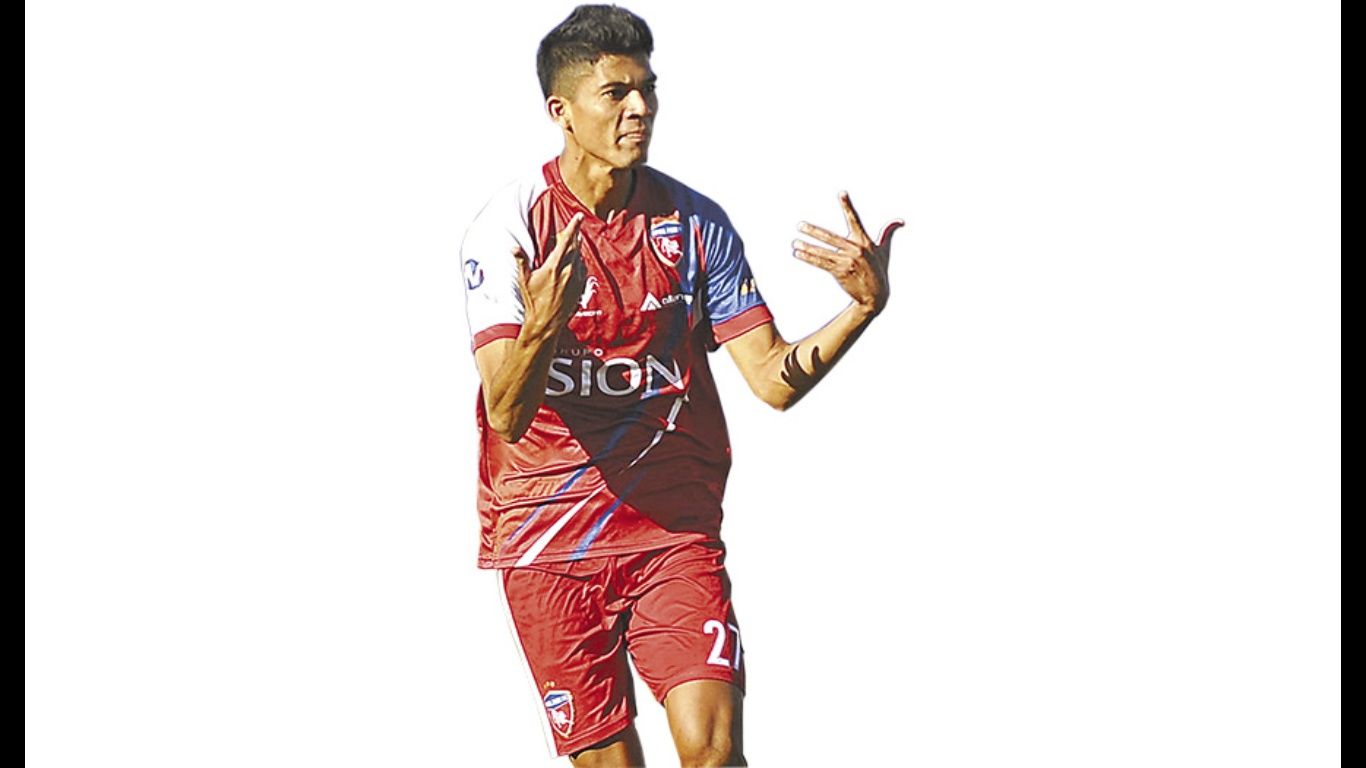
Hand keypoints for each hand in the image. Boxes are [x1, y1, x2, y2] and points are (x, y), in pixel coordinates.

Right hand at [513, 212, 586, 339]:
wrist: (546, 322)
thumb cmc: (533, 301)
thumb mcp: (524, 280)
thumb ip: (521, 261)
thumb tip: (513, 248)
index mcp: (554, 266)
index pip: (566, 241)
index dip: (574, 227)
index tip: (579, 216)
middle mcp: (568, 271)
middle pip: (576, 247)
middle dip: (574, 237)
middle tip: (572, 230)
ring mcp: (576, 280)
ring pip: (580, 258)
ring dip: (576, 250)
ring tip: (570, 248)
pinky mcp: (580, 289)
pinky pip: (583, 270)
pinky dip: (579, 264)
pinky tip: (573, 265)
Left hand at [792, 191, 903, 315]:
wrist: (876, 296)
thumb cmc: (879, 271)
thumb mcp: (885, 251)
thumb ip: (889, 233)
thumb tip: (900, 221)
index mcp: (864, 242)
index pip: (855, 219)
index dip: (848, 206)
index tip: (841, 193)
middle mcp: (855, 249)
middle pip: (830, 237)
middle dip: (813, 231)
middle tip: (800, 225)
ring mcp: (847, 261)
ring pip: (822, 252)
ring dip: (807, 247)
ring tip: (795, 243)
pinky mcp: (840, 272)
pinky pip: (821, 263)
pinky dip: (809, 258)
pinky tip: (798, 254)